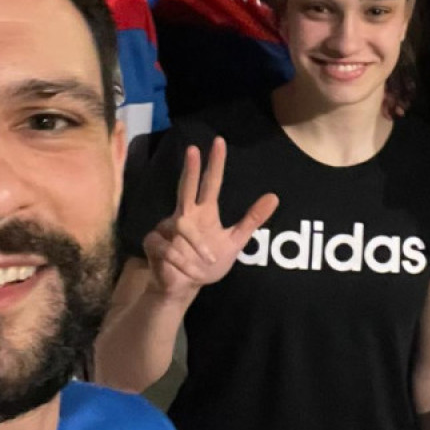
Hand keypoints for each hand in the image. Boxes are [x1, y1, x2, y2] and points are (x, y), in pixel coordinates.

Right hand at [143, 137, 277, 301]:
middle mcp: (185, 213)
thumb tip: (275, 196)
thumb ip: (252, 219)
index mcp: (205, 211)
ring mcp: (168, 226)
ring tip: (206, 262)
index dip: (215, 163)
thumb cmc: (208, 262)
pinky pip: (169, 248)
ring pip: (182, 227)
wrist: (186, 287)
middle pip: (188, 185)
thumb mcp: (235, 241)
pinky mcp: (154, 242)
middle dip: (191, 169)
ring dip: (197, 247)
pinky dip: (183, 261)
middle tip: (193, 148)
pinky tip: (187, 270)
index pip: (211, 182)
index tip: (219, 142)